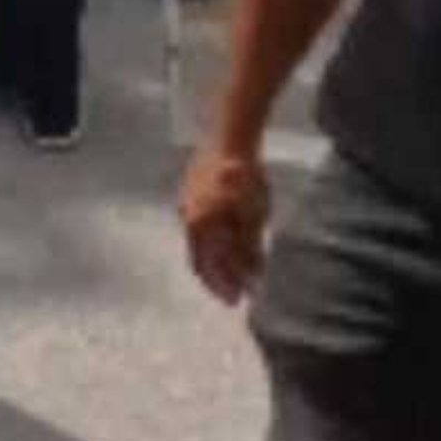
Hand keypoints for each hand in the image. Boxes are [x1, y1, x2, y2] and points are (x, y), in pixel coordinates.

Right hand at [179, 143, 273, 303]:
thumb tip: (252, 277)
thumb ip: (250, 248)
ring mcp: (186, 206)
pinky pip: (200, 228)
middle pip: (200, 259)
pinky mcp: (191, 194)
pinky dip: (212, 242)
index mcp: (201, 227)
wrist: (230, 139)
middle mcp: (188, 220)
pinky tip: (225, 242)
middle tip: (234, 295)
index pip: (209, 267)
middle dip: (217, 279)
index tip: (238, 302)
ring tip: (232, 272)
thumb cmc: (245, 178)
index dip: (224, 286)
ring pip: (199, 244)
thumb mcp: (253, 216)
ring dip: (215, 261)